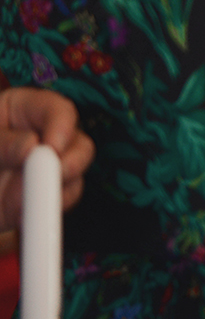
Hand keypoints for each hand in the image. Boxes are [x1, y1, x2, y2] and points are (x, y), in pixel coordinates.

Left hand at [0, 88, 94, 232]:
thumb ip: (1, 143)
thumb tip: (31, 146)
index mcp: (23, 111)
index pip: (57, 110)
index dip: (62, 127)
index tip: (53, 148)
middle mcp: (43, 137)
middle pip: (78, 144)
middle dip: (70, 162)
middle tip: (53, 176)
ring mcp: (45, 167)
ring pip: (74, 175)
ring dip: (55, 190)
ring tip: (24, 200)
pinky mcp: (43, 195)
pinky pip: (59, 202)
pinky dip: (45, 210)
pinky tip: (21, 213)